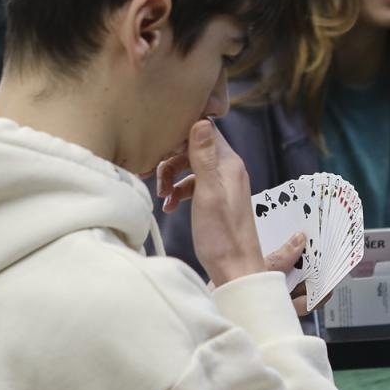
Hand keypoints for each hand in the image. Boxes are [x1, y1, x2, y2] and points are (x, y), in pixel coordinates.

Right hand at [157, 120, 271, 287]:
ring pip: (190, 167)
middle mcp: (228, 169)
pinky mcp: (216, 198)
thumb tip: (201, 121)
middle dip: (171, 159)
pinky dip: (179, 191)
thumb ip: (204, 157)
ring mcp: (223, 184)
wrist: (235, 268)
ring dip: (172, 177)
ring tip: (162, 196)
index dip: (180, 135)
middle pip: (193, 148)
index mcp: (228, 163)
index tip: (159, 148)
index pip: (204, 130)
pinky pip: (194, 185)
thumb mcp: (208, 193)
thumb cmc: (222, 235)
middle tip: (154, 177)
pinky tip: (169, 206)